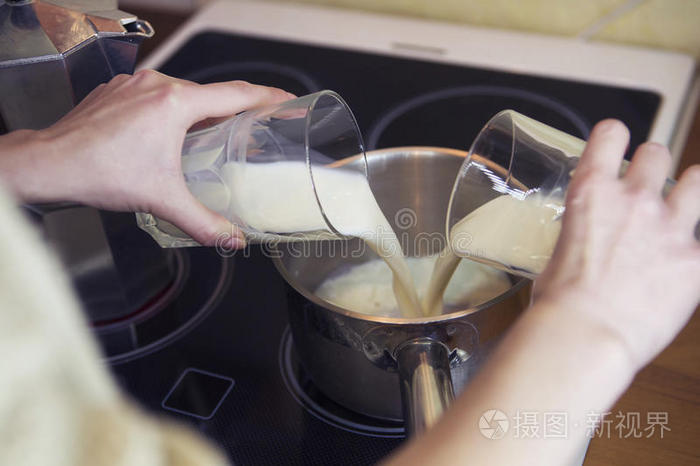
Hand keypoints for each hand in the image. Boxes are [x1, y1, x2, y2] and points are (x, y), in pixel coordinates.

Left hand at [0, 70, 293, 246]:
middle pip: (210, 94)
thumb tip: (232, 240)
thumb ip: (204, 223)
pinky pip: (158, 95)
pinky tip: (171, 134)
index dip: (268, 97)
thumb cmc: (100, 173)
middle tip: (252, 127)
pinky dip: (174, 110)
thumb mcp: (162, 201)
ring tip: (214, 134)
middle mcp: (156, 86)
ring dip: (202, 112)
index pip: (236, 94)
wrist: (49, 164)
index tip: (287, 100)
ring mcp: (134, 85)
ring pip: (183, 93)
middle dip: (235, 110)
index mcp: (176, 104)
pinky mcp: (118, 91)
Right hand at [533, 120, 699, 367]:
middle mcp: (634, 199)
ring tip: (679, 211)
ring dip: (688, 192)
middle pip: (657, 153)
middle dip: (651, 167)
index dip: (615, 138)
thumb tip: (589, 242)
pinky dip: (693, 251)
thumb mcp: (559, 251)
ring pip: (697, 182)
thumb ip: (583, 232)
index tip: (616, 146)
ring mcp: (671, 227)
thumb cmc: (561, 303)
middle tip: (645, 190)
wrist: (586, 335)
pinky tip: (682, 264)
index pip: (611, 134)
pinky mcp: (696, 260)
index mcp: (592, 192)